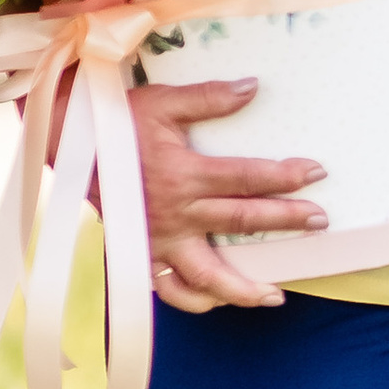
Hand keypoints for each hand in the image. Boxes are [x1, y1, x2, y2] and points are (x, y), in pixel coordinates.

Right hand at [129, 76, 327, 313]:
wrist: (68, 147)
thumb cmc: (116, 122)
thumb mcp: (162, 102)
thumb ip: (208, 98)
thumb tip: (253, 87)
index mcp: (185, 174)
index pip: (247, 178)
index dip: (286, 176)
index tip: (317, 172)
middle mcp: (176, 213)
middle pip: (242, 221)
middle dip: (286, 221)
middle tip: (320, 221)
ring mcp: (159, 241)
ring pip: (208, 274)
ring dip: (244, 287)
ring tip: (276, 294)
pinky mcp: (143, 255)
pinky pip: (170, 289)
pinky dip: (196, 300)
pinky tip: (221, 302)